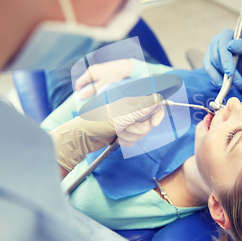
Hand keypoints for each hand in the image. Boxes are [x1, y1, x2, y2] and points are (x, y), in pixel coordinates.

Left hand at [50, 94, 164, 171]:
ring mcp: (127, 120)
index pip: (152, 103)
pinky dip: (127, 141)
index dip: (157, 113)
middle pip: (149, 121)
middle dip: (139, 129)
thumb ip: (141, 109)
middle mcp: (130, 109)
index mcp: (130, 100)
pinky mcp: (124, 131)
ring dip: (131, 136)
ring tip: (119, 134)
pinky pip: (135, 138)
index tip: (155, 123)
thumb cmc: (98, 122)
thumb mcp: (121, 115)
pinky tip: (117, 138)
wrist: (84, 137)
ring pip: (142, 131)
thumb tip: (157, 99)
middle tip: (127, 129)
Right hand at [75, 59, 132, 98]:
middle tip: (90, 96)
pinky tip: (101, 86)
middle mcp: (91, 69)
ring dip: (91, 85)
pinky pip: (94, 76)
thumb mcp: (102, 85)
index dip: (79, 91)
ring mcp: (96, 68)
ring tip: (97, 91)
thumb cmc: (113, 76)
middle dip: (85, 88)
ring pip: (89, 78)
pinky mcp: (100, 68)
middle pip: (84, 80)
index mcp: (90, 73)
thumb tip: (81, 97)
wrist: (124, 67)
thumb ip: (91, 91)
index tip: (82, 98)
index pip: (79, 82)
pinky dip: (95, 82)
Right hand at [203, 28, 241, 90]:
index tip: (230, 72)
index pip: (223, 47)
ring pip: (212, 65)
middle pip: (217, 58)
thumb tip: (231, 45)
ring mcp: (209, 51)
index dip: (226, 60)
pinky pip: (208, 71)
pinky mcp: (206, 61)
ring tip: (236, 85)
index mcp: (226, 34)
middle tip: (238, 83)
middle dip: (227, 73)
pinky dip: (216, 79)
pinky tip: (223, 85)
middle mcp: (215, 40)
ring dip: (223, 78)